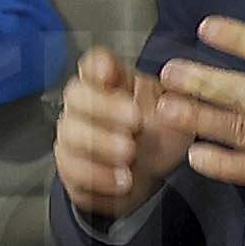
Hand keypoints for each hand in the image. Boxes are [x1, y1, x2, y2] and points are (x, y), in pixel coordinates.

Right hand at [52, 45, 196, 220]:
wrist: (155, 175)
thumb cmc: (160, 133)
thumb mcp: (175, 109)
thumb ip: (172, 90)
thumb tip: (171, 75)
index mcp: (110, 84)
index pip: (92, 65)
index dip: (97, 66)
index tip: (109, 72)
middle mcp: (83, 108)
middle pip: (76, 96)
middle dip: (104, 108)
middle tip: (136, 121)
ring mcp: (72, 140)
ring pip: (69, 135)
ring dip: (100, 144)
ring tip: (129, 155)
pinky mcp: (70, 172)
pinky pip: (72, 172)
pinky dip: (98, 176)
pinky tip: (122, 180)